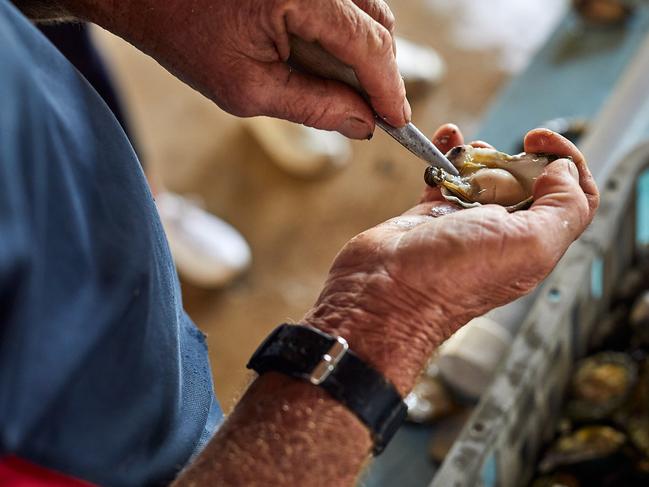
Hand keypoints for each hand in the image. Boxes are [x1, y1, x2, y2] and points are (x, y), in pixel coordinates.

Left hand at [72, 0, 408, 139]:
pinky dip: (346, 35)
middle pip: (377, 26)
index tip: (397, 122)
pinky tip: (324, 61)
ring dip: (364, 56)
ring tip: (343, 92)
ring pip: (367, 12)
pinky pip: (347, 2)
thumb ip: (314, 107)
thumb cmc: (186, 36)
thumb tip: (362, 124)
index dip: (388, 89)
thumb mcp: (248, 88)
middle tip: (373, 115)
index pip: (368, 45)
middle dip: (379, 76)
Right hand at [305, 124, 598, 394]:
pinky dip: (447, 152)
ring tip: (466, 149)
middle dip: (516, 156)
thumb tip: (564, 171)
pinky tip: (445, 137)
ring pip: (485, 177)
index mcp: (534, 244)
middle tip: (499, 148)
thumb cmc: (452, 277)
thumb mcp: (529, 244)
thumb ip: (563, 207)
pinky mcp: (430, 216)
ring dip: (481, 153)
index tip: (538, 142)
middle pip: (528, 182)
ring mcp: (465, 225)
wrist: (384, 291)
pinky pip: (446, 177)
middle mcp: (504, 235)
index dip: (567, 164)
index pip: (573, 199)